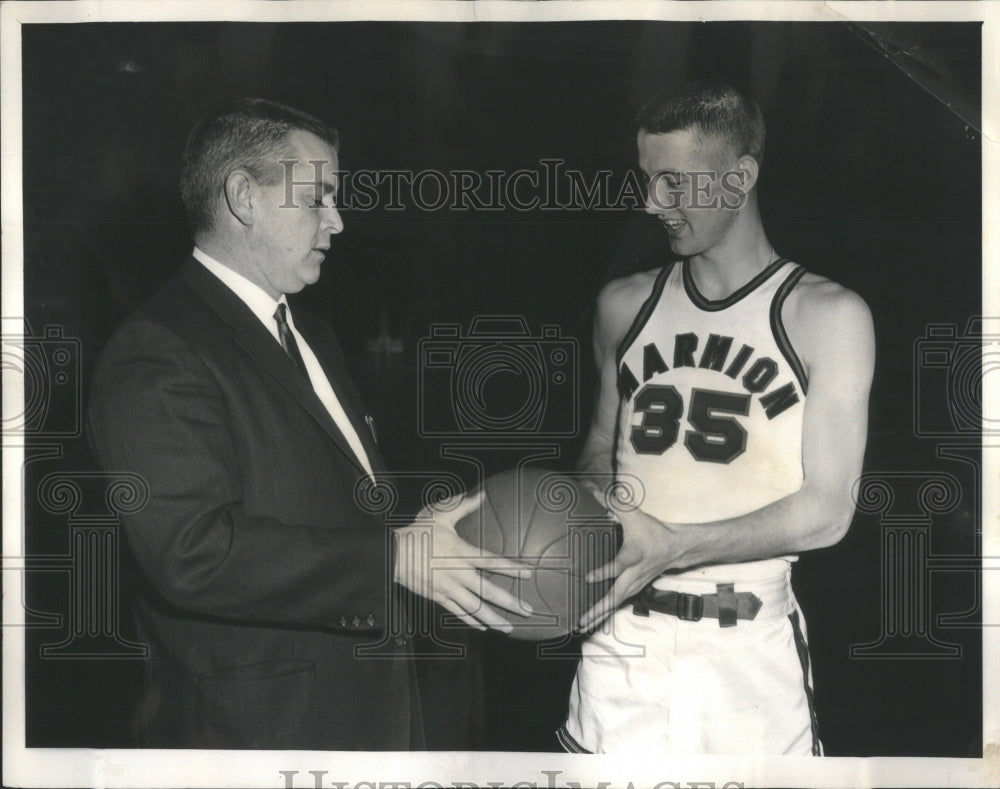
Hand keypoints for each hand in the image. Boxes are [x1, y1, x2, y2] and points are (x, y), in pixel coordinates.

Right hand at [393, 490, 532, 632]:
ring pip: (475, 608)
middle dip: (510, 603)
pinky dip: (472, 621)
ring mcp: (448, 589)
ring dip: (494, 619)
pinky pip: (458, 613)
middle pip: (488, 592)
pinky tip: (483, 627)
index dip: (512, 568)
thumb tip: (482, 494)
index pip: (492, 561)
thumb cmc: (417, 532)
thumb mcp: (441, 514)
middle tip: (528, 611)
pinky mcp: (437, 598)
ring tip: (509, 628)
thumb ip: (464, 505)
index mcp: (461, 552)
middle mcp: (458, 574)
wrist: (392, 554)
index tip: (529, 574)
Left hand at [577, 506, 676, 631]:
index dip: (604, 572)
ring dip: (599, 615)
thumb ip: (612, 502)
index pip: (619, 565)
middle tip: (581, 620)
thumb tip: (591, 490)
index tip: (588, 578)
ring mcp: (635, 584)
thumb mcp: (633, 513)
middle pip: (615, 595)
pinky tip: (591, 620)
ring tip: (580, 626)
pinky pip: (617, 603)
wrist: (676, 548)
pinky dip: (605, 613)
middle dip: (598, 608)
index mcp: (634, 555)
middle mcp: (634, 574)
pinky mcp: (634, 588)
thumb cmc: (653, 530)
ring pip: (615, 603)